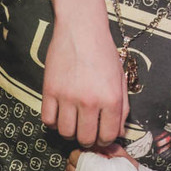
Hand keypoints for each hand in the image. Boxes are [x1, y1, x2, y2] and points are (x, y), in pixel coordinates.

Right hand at [41, 0, 127, 146]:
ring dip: (70, 132)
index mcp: (111, 99)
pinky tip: (60, 113)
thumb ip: (122, 106)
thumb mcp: (120, 79)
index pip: (109, 136)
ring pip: (65, 133)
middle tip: (87, 132)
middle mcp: (90, 101)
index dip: (106, 140)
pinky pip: (48, 120)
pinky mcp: (49, 91)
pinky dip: (54, 122)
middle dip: (88, 139)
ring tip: (74, 122)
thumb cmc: (104, 53)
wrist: (81, 30)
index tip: (102, 135)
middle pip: (86, 138)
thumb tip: (119, 131)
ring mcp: (67, 97)